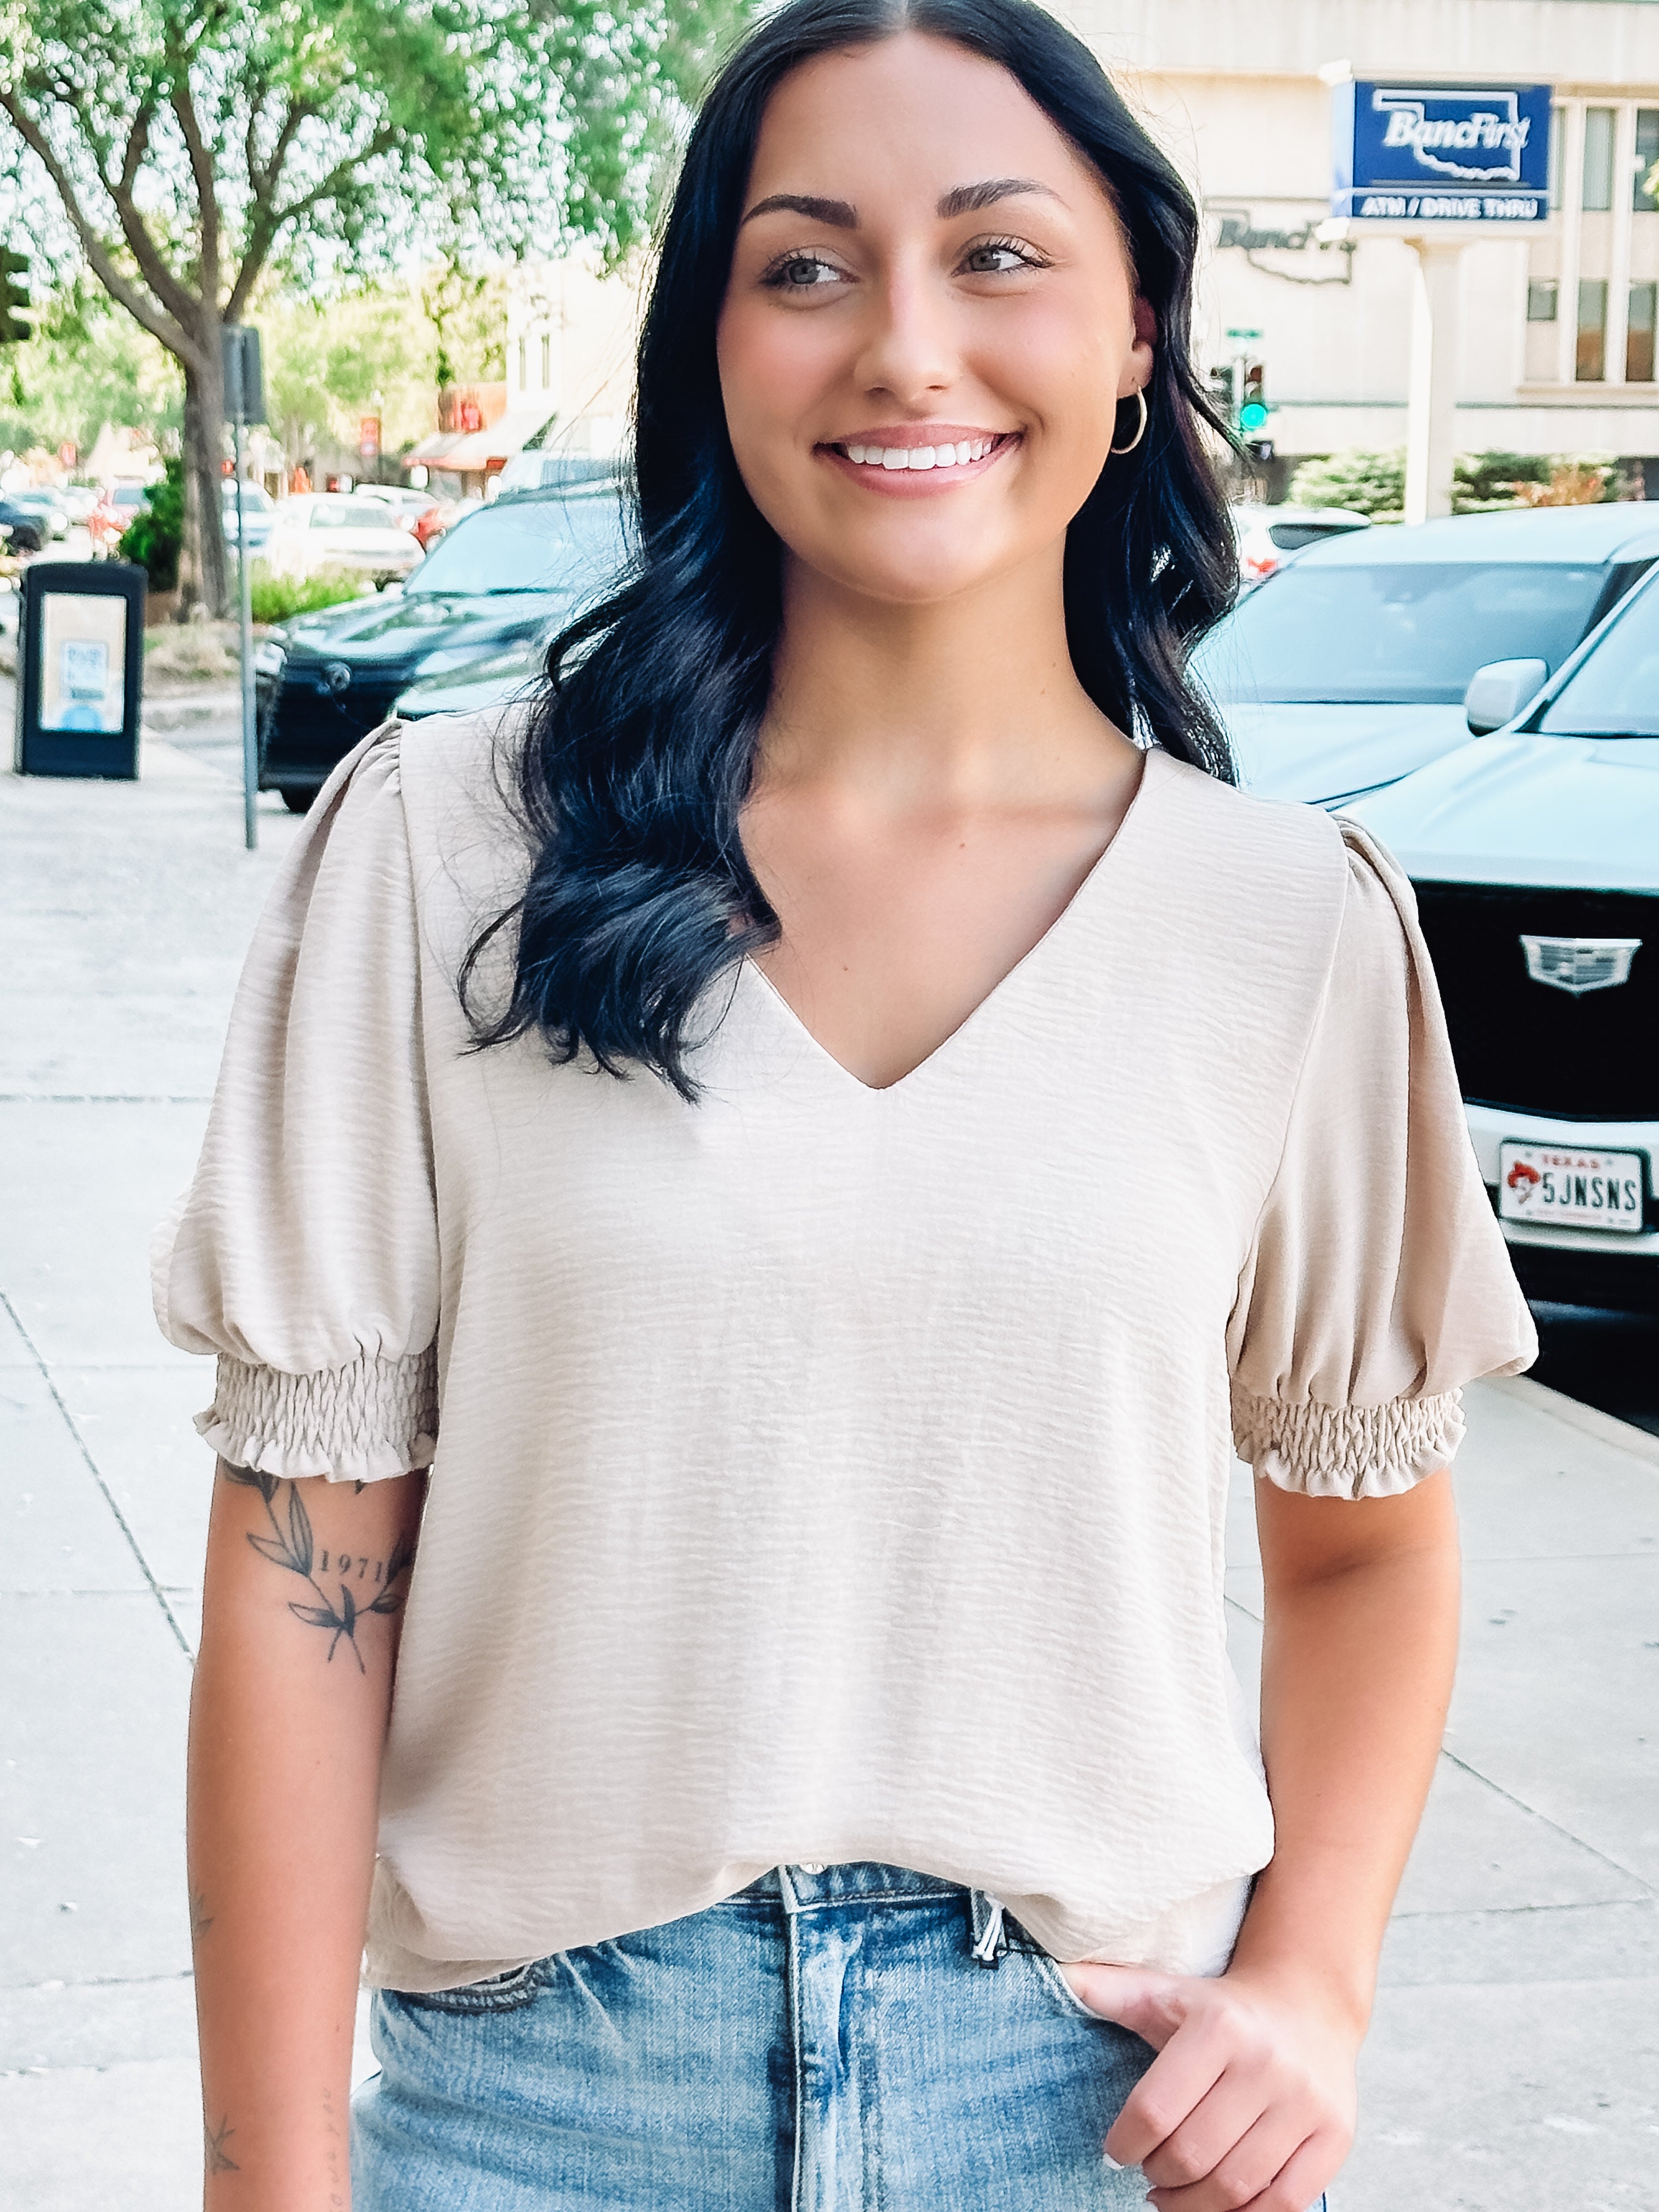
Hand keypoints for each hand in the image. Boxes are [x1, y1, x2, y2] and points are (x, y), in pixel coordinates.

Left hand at [1059, 1961, 1358, 2211]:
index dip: (1124, 2144)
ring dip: (1192, 2205)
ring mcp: (1305, 2104)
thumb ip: (1108, 1990)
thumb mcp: (1164, 1992)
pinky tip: (1218, 2204)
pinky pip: (1284, 2204)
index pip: (1155, 2111)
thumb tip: (1053, 1977)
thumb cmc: (1221, 2009)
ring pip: (1236, 2188)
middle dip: (1158, 2176)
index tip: (1115, 2151)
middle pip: (1193, 2155)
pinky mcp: (1335, 2136)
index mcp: (1219, 2027)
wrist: (1308, 2005)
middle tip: (1148, 2173)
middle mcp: (1266, 2064)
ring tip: (1173, 2193)